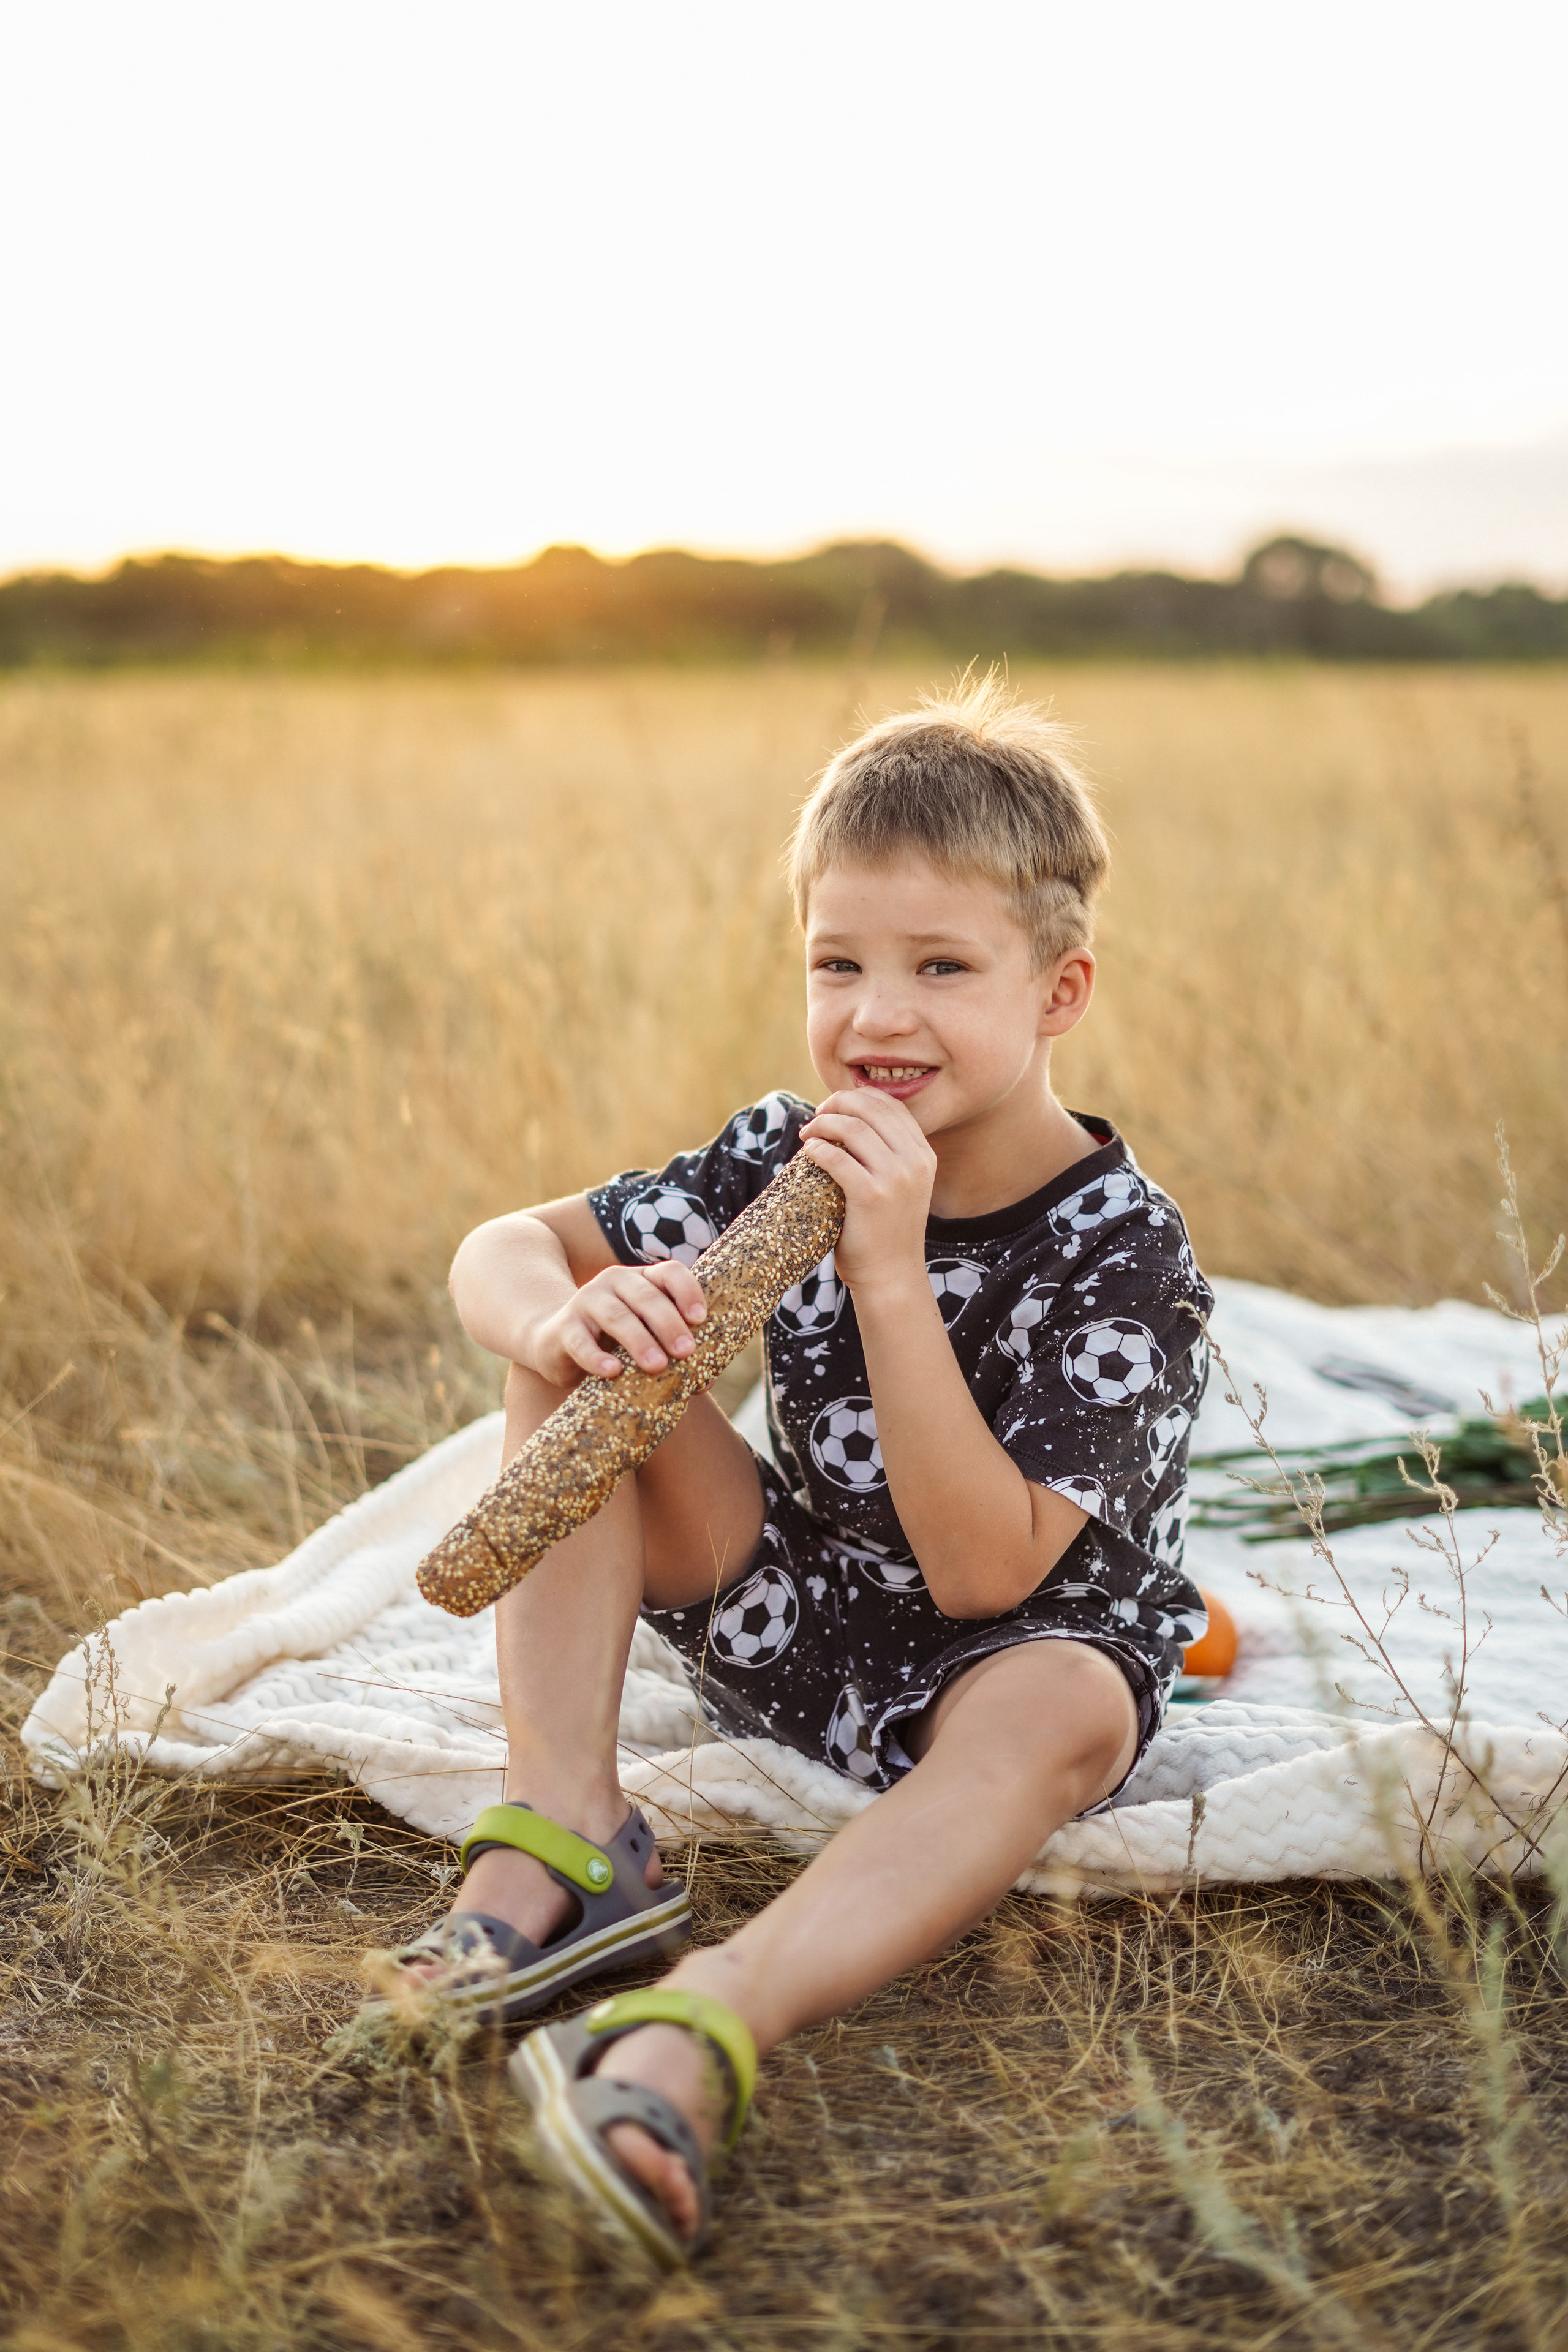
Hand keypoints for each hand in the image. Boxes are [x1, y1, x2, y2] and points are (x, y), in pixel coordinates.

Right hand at [533, 1260, 706, 1385]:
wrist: (557, 1343)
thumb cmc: (614, 1342)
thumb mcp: (645, 1338)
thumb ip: (671, 1352)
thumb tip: (703, 1384)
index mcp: (642, 1280)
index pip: (669, 1272)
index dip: (687, 1291)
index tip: (700, 1318)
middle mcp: (614, 1282)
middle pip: (646, 1296)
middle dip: (668, 1323)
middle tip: (686, 1351)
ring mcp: (586, 1301)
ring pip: (616, 1316)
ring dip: (639, 1340)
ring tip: (657, 1365)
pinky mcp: (564, 1328)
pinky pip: (580, 1341)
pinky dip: (596, 1357)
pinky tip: (612, 1371)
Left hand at [799, 1089, 936, 1297]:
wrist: (890, 1275)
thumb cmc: (884, 1230)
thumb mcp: (899, 1185)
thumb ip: (886, 1153)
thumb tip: (847, 1118)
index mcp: (923, 1154)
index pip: (890, 1105)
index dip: (857, 1097)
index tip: (834, 1107)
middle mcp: (915, 1161)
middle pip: (870, 1109)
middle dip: (837, 1104)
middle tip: (816, 1116)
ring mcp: (896, 1178)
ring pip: (852, 1128)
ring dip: (822, 1124)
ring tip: (806, 1134)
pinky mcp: (872, 1196)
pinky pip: (837, 1158)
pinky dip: (817, 1148)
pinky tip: (808, 1151)